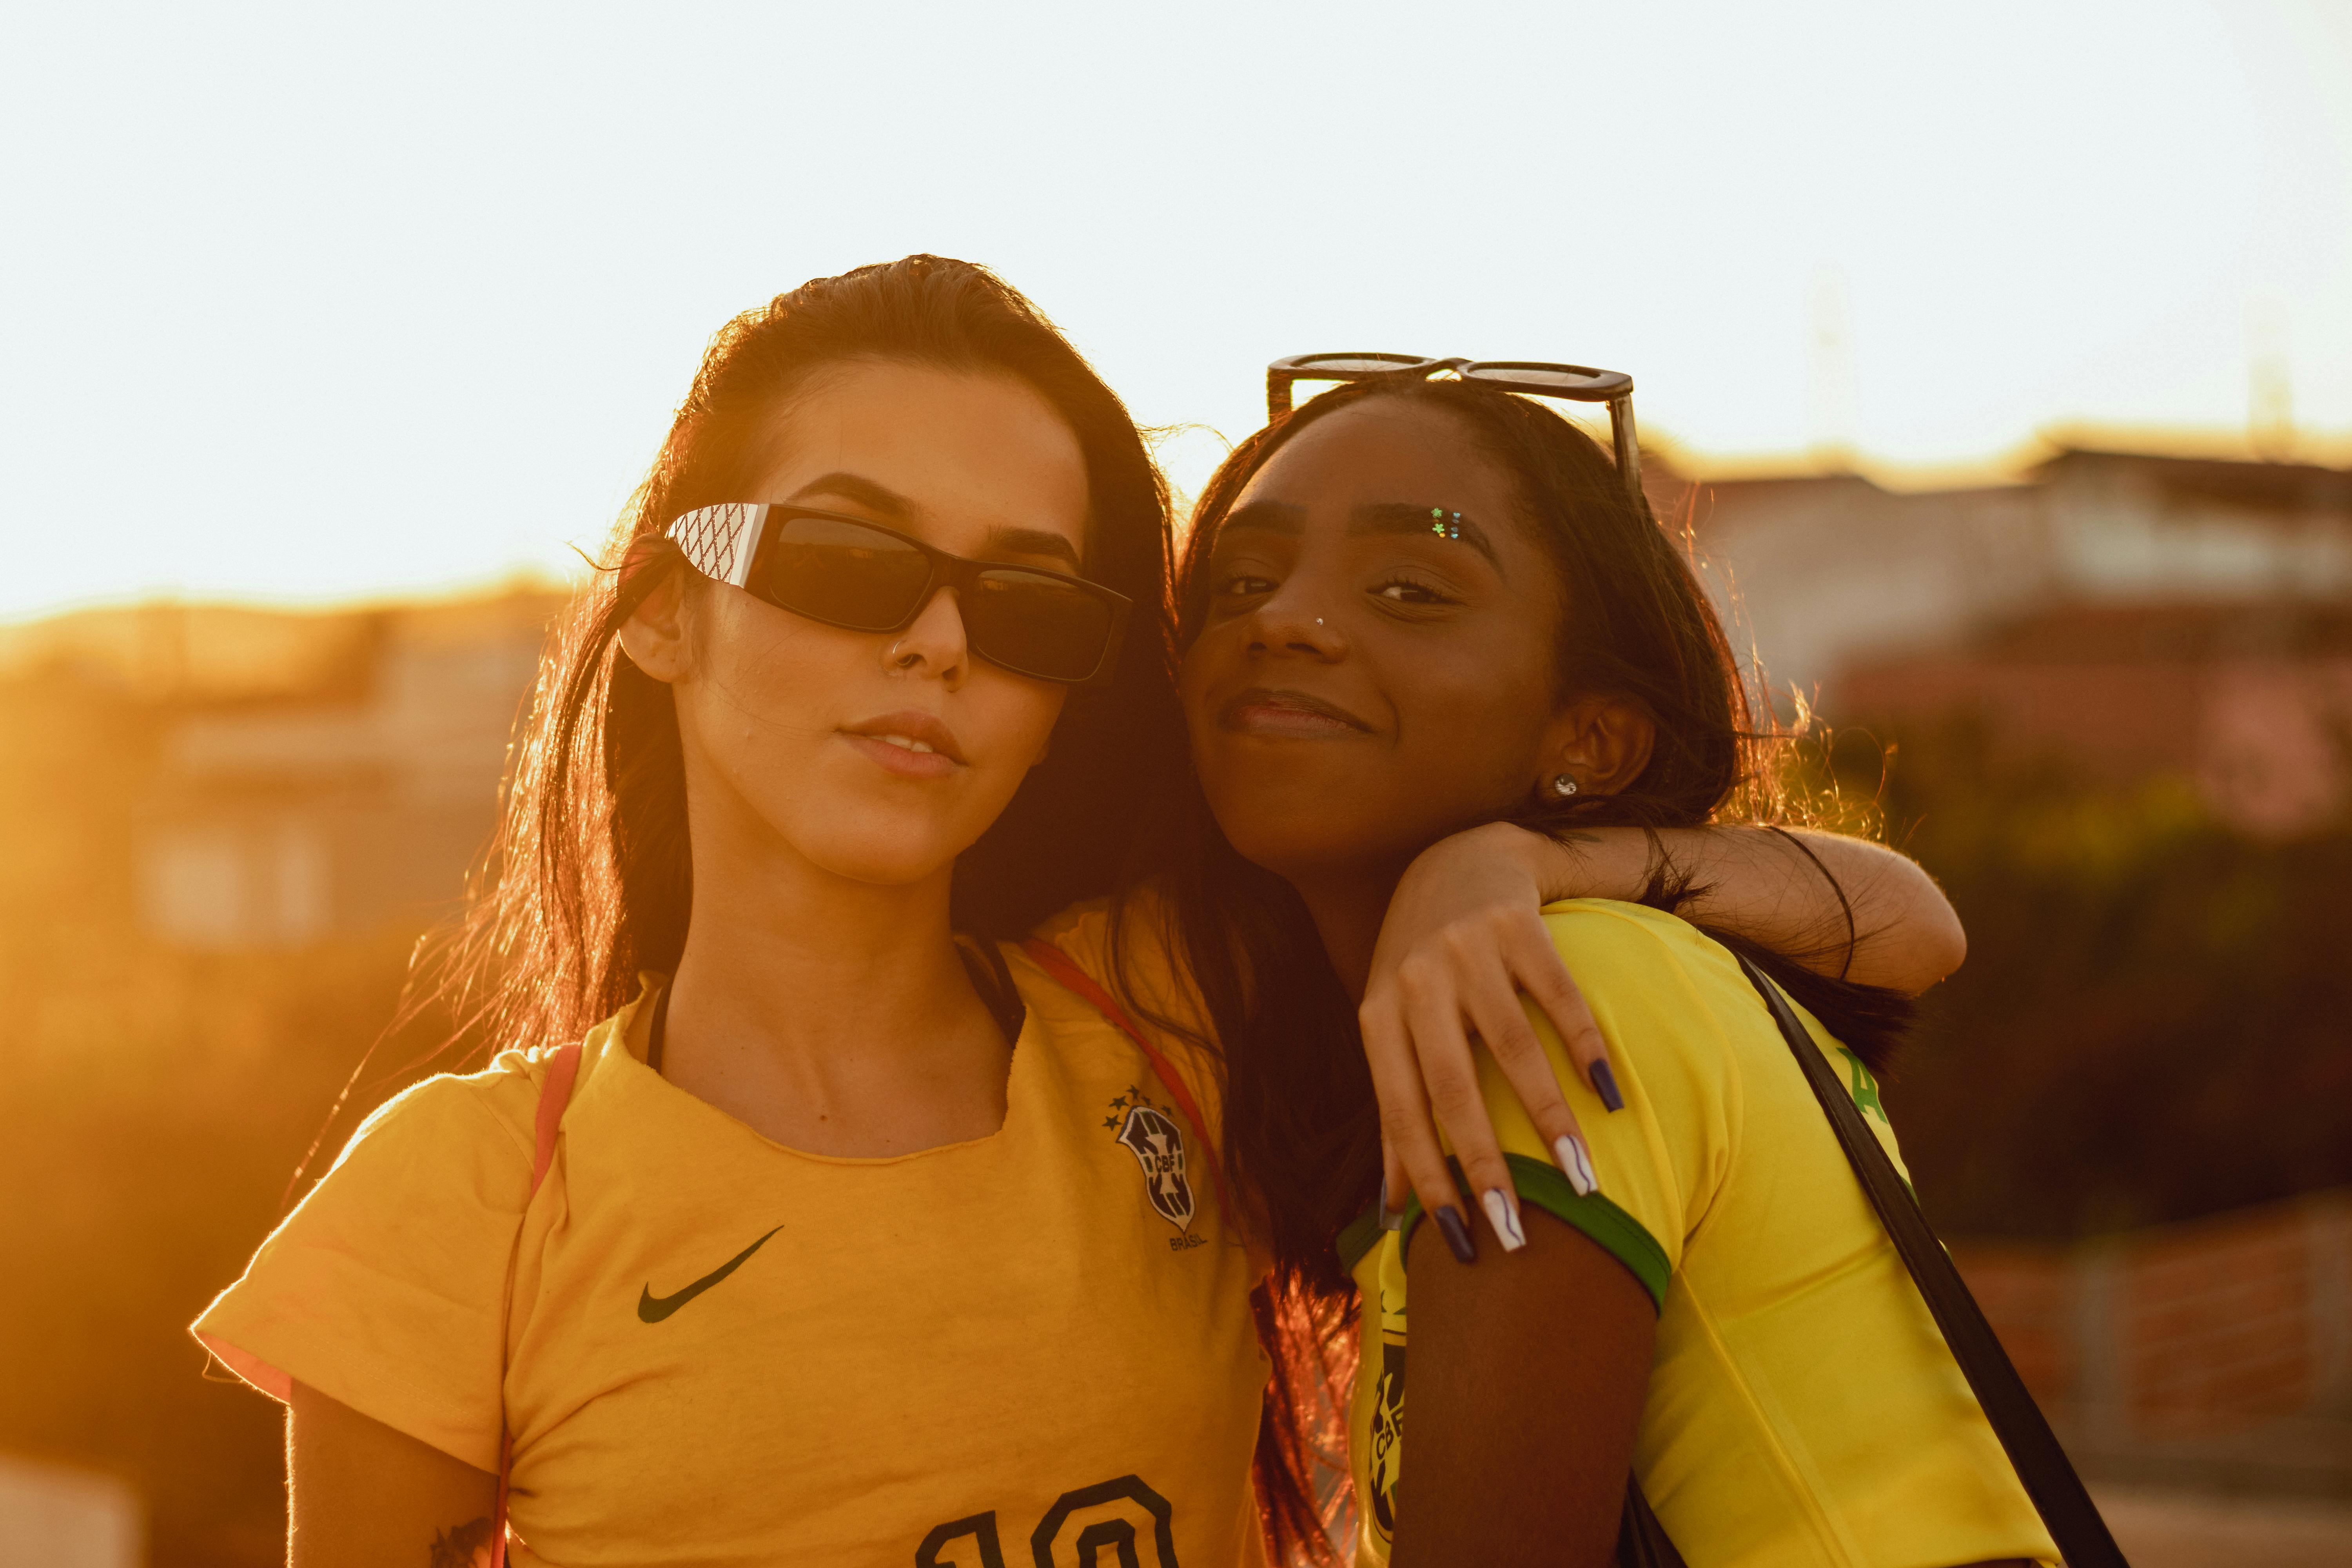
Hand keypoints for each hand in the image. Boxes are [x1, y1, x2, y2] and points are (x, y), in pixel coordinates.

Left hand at [1361, 823, 1620, 1258]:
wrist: (1456, 860)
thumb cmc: (1420, 968)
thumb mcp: (1391, 1030)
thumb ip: (1394, 1112)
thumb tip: (1388, 1213)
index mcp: (1377, 1016)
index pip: (1401, 1111)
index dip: (1426, 1178)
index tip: (1457, 1242)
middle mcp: (1415, 982)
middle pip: (1452, 1086)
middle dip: (1484, 1165)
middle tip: (1517, 1232)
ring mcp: (1466, 950)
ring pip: (1512, 1047)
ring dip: (1548, 1119)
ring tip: (1583, 1179)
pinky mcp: (1516, 925)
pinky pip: (1559, 995)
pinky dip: (1585, 1047)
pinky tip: (1610, 1097)